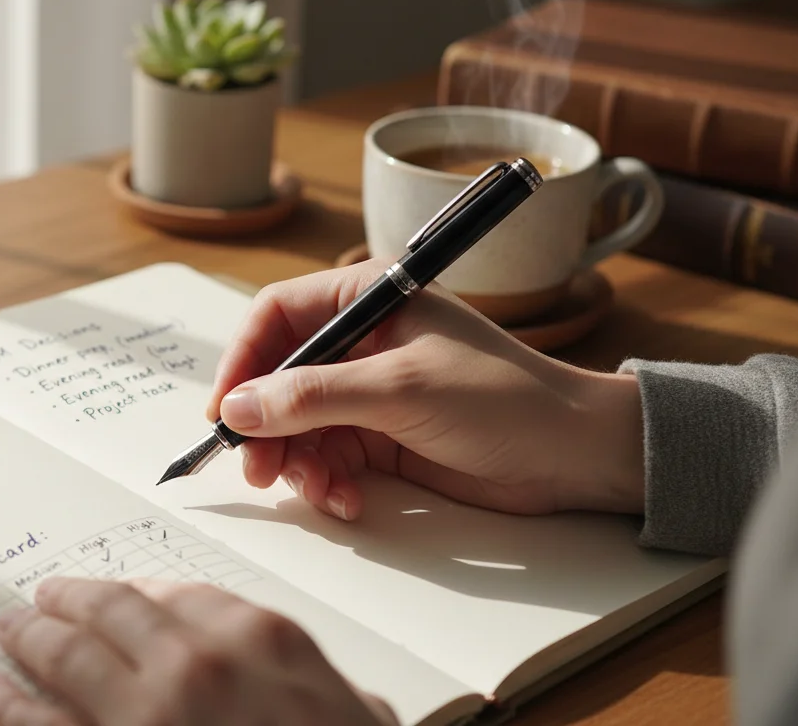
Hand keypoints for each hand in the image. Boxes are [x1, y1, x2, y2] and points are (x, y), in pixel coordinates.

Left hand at [0, 577, 396, 725]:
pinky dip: (4, 707)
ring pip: (65, 660)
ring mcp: (144, 715)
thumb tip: (356, 704)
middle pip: (112, 613)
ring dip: (29, 642)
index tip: (116, 595)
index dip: (137, 594)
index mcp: (259, 639)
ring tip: (8, 634)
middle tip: (43, 600)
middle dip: (70, 603)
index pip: (181, 594)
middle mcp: (195, 663)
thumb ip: (334, 695)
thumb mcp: (362, 719)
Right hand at [208, 260, 645, 521]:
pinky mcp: (381, 436)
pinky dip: (327, 482)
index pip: (278, 316)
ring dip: (297, 461)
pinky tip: (347, 500)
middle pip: (279, 377)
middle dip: (267, 426)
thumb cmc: (501, 398)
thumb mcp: (399, 390)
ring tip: (317, 490)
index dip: (244, 362)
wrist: (572, 454)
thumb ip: (313, 396)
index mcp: (368, 298)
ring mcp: (370, 391)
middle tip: (260, 470)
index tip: (225, 411)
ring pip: (298, 424)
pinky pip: (328, 457)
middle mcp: (363, 340)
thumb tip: (237, 407)